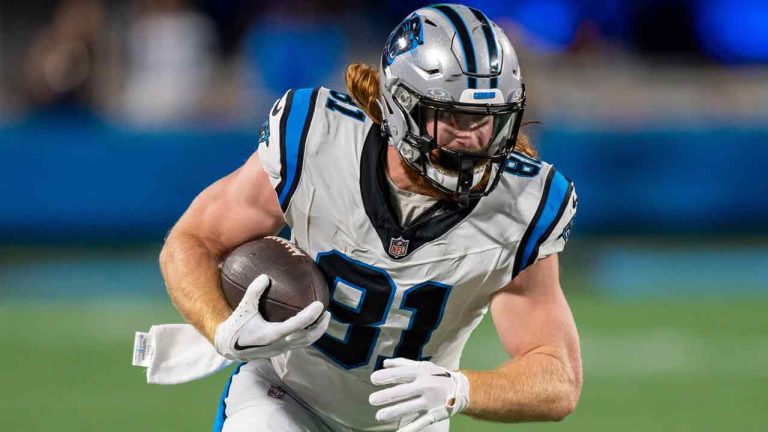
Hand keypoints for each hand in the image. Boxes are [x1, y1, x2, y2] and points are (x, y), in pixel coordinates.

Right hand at [214, 274, 329, 360]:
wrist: (228, 347)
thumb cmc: (236, 326)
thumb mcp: (243, 307)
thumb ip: (254, 292)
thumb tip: (265, 276)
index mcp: (271, 334)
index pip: (297, 325)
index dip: (310, 316)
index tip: (320, 305)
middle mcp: (279, 344)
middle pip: (307, 338)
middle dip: (320, 326)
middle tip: (328, 313)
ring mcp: (280, 350)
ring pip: (305, 343)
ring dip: (316, 332)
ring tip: (324, 319)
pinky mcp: (279, 351)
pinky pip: (298, 344)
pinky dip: (308, 335)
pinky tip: (310, 324)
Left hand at [369, 358, 469, 431]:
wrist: (462, 389)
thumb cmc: (437, 375)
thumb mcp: (422, 366)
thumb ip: (403, 364)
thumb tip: (384, 363)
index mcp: (421, 373)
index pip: (401, 374)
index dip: (387, 376)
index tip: (373, 379)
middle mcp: (425, 386)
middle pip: (403, 391)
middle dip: (387, 396)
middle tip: (372, 399)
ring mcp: (430, 401)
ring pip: (410, 407)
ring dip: (394, 412)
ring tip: (379, 416)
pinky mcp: (434, 414)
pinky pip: (420, 422)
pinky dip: (410, 429)